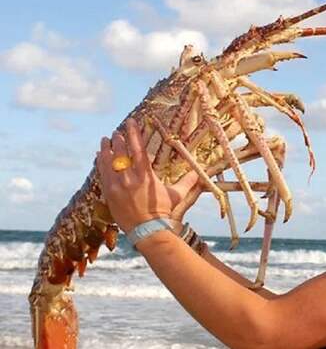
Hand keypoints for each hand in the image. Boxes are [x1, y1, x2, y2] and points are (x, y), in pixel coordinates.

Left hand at [96, 118, 198, 232]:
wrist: (147, 231)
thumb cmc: (163, 212)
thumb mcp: (176, 195)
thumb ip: (186, 182)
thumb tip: (200, 174)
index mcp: (146, 175)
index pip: (138, 148)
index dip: (134, 133)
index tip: (131, 122)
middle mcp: (129, 178)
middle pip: (121, 152)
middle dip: (118, 139)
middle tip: (117, 132)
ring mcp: (117, 186)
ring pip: (108, 161)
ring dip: (106, 148)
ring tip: (105, 140)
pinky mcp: (109, 194)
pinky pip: (102, 174)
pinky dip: (100, 163)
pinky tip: (99, 156)